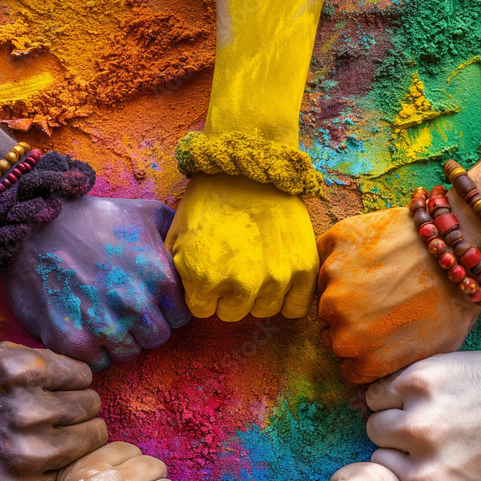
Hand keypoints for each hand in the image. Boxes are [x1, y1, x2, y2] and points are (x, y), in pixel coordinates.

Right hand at [0, 197, 190, 369]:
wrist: (30, 226)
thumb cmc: (92, 219)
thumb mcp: (145, 213)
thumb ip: (178, 233)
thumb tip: (200, 246)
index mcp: (160, 276)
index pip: (182, 318)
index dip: (165, 311)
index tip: (147, 301)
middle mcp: (135, 304)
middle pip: (157, 340)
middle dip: (143, 327)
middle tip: (120, 309)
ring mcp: (104, 326)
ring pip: (128, 354)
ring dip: (116, 340)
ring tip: (98, 314)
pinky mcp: (73, 342)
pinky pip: (97, 364)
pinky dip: (90, 351)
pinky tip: (79, 324)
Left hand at [0, 341, 107, 480]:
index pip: (85, 471)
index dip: (75, 455)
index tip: (56, 446)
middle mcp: (27, 455)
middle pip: (95, 435)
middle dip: (79, 426)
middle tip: (51, 419)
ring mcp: (25, 410)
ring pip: (90, 402)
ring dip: (76, 398)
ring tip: (48, 398)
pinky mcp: (23, 371)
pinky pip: (80, 373)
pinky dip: (72, 373)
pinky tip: (47, 379)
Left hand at [165, 174, 317, 320]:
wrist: (249, 167)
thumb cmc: (210, 199)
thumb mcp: (177, 236)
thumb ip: (177, 273)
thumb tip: (180, 297)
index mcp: (203, 278)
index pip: (203, 311)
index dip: (204, 291)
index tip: (210, 272)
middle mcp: (239, 285)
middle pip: (233, 313)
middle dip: (229, 294)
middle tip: (234, 265)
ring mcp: (275, 279)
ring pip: (263, 311)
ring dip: (259, 295)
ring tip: (256, 266)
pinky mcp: (302, 270)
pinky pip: (295, 308)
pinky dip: (288, 298)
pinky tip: (280, 279)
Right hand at [317, 208, 478, 383]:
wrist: (463, 249)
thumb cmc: (454, 301)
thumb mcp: (431, 354)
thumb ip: (395, 367)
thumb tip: (381, 371)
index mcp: (361, 358)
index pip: (346, 364)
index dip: (362, 350)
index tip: (376, 335)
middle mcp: (339, 323)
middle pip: (332, 329)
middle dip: (351, 320)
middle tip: (380, 302)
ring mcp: (334, 281)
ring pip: (326, 292)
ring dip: (344, 287)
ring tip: (380, 275)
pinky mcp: (336, 242)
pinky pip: (327, 254)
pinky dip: (342, 254)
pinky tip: (371, 252)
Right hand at [367, 352, 480, 480]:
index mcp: (426, 480)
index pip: (382, 466)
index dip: (398, 457)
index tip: (415, 449)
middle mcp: (419, 442)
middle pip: (376, 433)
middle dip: (394, 431)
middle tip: (420, 426)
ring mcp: (421, 405)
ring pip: (376, 404)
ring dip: (392, 405)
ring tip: (418, 406)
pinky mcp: (425, 374)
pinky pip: (390, 380)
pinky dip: (399, 385)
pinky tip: (423, 390)